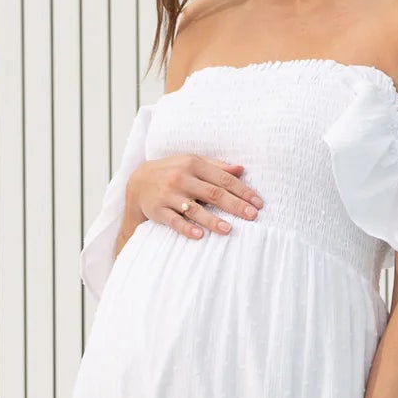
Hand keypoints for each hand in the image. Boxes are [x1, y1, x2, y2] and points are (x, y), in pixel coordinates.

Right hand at [128, 154, 263, 237]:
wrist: (138, 182)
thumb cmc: (172, 172)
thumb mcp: (192, 162)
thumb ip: (216, 167)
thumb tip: (241, 169)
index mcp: (194, 164)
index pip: (223, 179)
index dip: (242, 191)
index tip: (258, 203)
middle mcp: (182, 178)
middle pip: (213, 193)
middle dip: (234, 205)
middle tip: (252, 216)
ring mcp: (169, 195)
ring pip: (194, 209)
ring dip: (212, 220)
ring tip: (228, 229)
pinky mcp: (158, 210)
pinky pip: (174, 221)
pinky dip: (186, 228)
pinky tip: (199, 236)